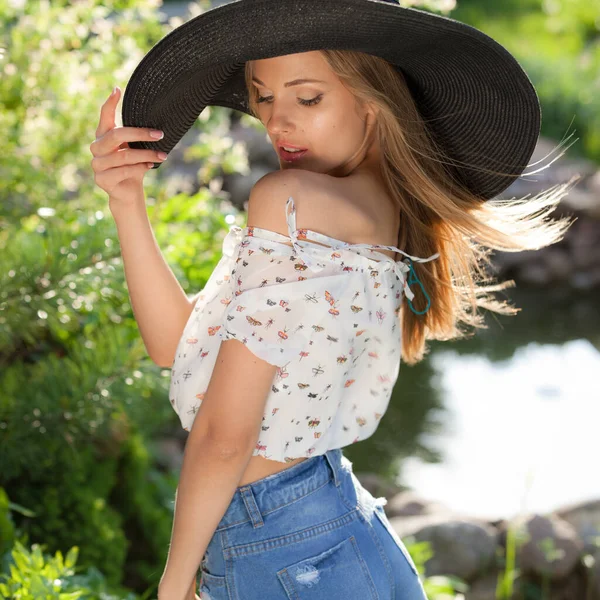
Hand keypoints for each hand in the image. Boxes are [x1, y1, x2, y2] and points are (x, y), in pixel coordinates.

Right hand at [89, 86, 166, 209]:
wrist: (128, 192)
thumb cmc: (133, 166)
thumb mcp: (135, 149)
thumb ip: (137, 138)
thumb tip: (157, 126)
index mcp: (104, 136)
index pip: (104, 116)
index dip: (109, 103)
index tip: (118, 89)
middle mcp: (97, 148)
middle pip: (116, 135)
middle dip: (140, 134)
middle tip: (160, 134)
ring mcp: (97, 164)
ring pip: (124, 156)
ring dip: (146, 155)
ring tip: (162, 156)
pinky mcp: (101, 179)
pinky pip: (123, 171)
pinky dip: (140, 168)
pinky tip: (150, 166)